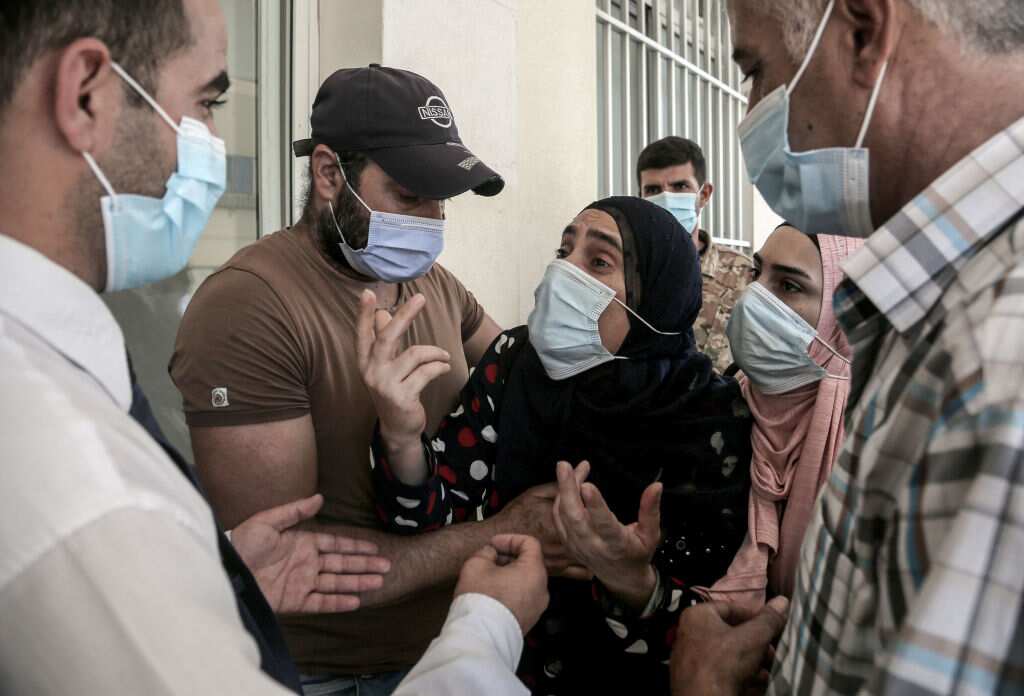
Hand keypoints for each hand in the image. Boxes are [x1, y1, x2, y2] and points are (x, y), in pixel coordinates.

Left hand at [231, 494, 391, 613]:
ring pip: (336, 583)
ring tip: (379, 582)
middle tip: (386, 566)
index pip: (335, 544)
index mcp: (303, 543)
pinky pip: (320, 602)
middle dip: (364, 565)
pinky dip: (337, 603)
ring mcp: (302, 583)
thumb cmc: (242, 543)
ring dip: (357, 582)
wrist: (225, 570)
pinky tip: (355, 601)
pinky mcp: (294, 601)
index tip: (374, 547)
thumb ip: (295, 511)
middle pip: (342, 564)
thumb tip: (320, 498)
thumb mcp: (268, 521)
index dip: (355, 545)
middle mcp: (306, 564)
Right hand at [356, 290, 450, 479]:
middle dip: (405, 315)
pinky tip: (444, 367)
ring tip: (444, 356)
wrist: (399, 428)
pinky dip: (440, 367)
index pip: (363, 333)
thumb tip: (384, 313)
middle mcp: (371, 372)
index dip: (364, 314)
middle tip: (421, 298)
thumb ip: (385, 340)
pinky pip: (426, 372)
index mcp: (365, 361)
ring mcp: (385, 385)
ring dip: (435, 352)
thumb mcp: (388, 365)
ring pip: (414, 354)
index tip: (367, 292)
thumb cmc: (395, 389)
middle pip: (387, 337)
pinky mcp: (402, 397)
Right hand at [455, 534, 549, 633]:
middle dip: (507, 557)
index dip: (509, 539)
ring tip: (487, 577)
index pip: (529, 543)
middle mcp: (542, 589)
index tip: (493, 544)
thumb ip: (486, 552)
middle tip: (488, 559)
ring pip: (526, 581)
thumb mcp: (476, 564)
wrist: (482, 637)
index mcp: (534, 571)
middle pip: (529, 563)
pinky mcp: (530, 620)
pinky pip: (523, 597)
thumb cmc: (481, 599)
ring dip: (508, 575)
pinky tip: (492, 594)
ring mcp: (538, 607)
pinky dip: (511, 590)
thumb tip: (491, 554)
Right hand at [492, 482, 591, 579]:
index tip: (594, 497)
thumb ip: (564, 484)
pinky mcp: (559, 571)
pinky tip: (586, 554)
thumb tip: (583, 467)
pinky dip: (587, 563)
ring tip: (595, 538)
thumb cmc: (516, 516)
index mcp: (562, 522)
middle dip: (600, 528)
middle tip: (599, 521)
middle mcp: (565, 543)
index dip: (595, 502)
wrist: (497, 541)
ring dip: (595, 546)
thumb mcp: (537, 494)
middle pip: (595, 535)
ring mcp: (563, 559)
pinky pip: (583, 571)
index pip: (589, 510)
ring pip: (592, 555)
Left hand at [553, 460, 661, 609]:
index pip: (603, 524)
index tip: (588, 485)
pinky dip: (560, 498)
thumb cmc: (637, 553)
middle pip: (574, 516)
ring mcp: (577, 545)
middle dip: (567, 489)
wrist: (621, 577)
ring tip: (567, 468)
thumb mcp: (651, 534)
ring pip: (563, 515)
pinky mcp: (568, 542)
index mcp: (616, 544)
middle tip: (565, 466)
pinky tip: (567, 483)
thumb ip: (651, 509)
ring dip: (563, 489)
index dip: (595, 505)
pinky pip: (558, 518)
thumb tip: (656, 486)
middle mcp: (593, 545)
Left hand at [670, 597, 788, 695]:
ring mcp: (692, 659)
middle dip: (756, 643)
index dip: (755, 615)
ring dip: (752, 661)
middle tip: (773, 651)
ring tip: (769, 669)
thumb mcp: (753, 637)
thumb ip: (768, 620)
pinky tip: (757, 682)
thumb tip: (782, 601)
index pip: (730, 607)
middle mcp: (690, 634)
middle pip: (731, 633)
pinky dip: (740, 676)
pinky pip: (722, 672)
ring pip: (728, 655)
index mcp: (697, 616)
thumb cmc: (725, 661)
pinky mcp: (696, 679)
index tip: (773, 625)